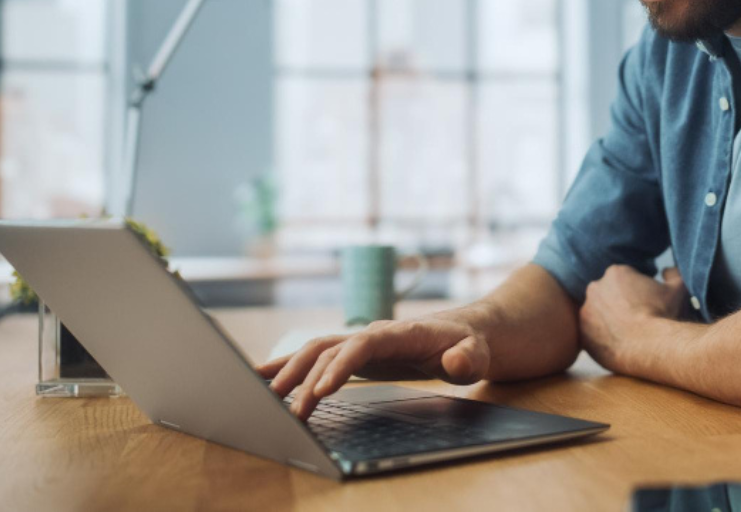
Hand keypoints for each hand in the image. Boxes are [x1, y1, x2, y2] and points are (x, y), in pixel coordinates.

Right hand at [254, 317, 489, 419]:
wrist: (468, 331)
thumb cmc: (471, 345)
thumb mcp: (478, 355)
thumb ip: (468, 360)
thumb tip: (454, 363)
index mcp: (400, 332)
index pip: (363, 344)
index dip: (341, 366)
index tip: (323, 390)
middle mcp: (374, 333)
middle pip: (330, 348)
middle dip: (306, 376)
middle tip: (287, 409)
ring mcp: (361, 342)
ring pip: (316, 350)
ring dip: (290, 372)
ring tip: (264, 396)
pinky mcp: (354, 353)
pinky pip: (317, 356)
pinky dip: (289, 364)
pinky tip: (262, 376)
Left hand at [579, 265, 686, 373]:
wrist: (652, 347)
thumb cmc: (665, 315)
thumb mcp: (678, 289)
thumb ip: (674, 274)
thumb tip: (667, 271)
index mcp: (615, 272)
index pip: (625, 279)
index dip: (638, 291)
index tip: (646, 304)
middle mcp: (595, 288)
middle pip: (608, 294)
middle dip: (620, 304)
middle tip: (637, 319)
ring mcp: (586, 311)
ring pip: (599, 314)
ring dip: (609, 320)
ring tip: (628, 333)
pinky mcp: (582, 333)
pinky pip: (592, 334)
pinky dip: (602, 338)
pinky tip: (619, 344)